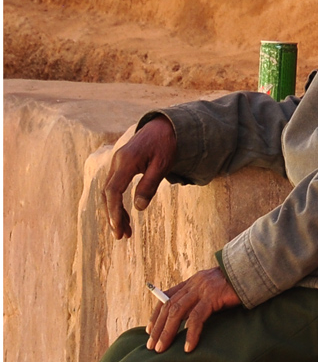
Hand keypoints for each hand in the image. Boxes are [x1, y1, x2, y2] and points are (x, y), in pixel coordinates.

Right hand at [103, 116, 177, 238]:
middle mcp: (117, 161)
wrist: (165, 125)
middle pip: (107, 194)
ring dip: (115, 211)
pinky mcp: (120, 165)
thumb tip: (139, 208)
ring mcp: (117, 163)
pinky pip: (114, 186)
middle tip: (123, 236)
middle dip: (113, 216)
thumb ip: (150, 185)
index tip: (119, 228)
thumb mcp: (163, 164)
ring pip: (109, 191)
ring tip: (126, 231)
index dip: (114, 211)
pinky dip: (117, 201)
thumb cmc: (167, 144)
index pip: (113, 191)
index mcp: (126, 161)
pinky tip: (126, 214)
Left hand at [146, 267, 240, 352]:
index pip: (167, 297)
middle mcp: (195, 283)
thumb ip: (201, 298)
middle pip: (169, 306)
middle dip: (158, 327)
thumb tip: (188, 318)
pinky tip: (188, 346)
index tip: (149, 329)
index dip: (156, 314)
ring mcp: (203, 288)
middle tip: (152, 345)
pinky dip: (191, 333)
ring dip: (167, 332)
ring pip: (178, 311)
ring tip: (162, 347)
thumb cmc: (237, 284)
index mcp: (193, 281)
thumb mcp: (214, 289)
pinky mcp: (213, 295)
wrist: (253, 271)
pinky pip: (197, 317)